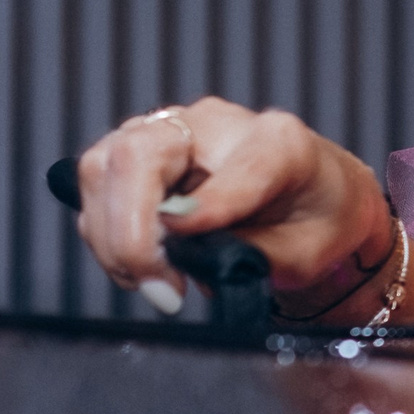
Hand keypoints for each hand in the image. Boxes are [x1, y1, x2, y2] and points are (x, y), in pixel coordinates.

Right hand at [76, 98, 392, 315]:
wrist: (314, 200)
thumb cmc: (315, 222)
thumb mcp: (305, 255)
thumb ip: (252, 253)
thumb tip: (185, 252)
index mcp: (280, 143)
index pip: (237, 168)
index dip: (208, 204)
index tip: (180, 235)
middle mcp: (217, 124)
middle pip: (139, 154)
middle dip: (131, 231)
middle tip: (160, 289)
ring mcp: (173, 130)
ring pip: (103, 167)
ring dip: (111, 236)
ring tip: (152, 282)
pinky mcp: (141, 150)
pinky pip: (98, 183)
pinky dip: (106, 233)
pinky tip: (142, 264)